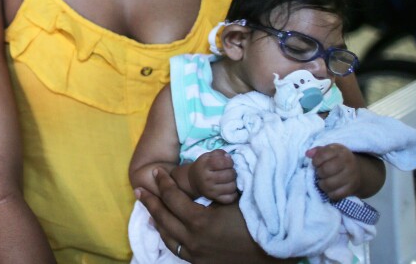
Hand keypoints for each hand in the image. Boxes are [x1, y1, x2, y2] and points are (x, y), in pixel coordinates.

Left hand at [141, 168, 282, 262]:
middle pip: (163, 218)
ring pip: (167, 238)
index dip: (163, 183)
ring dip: (156, 221)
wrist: (275, 256)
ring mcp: (196, 255)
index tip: (157, 172)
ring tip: (149, 210)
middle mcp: (193, 240)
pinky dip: (169, 237)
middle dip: (150, 202)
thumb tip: (210, 161)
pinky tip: (167, 230)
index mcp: (200, 222)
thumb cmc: (259, 222)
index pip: (172, 199)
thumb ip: (218, 184)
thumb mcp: (237, 198)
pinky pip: (178, 251)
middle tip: (140, 190)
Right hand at [190, 150, 237, 203]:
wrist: (193, 181)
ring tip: (229, 179)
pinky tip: (229, 188)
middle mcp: (207, 179)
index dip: (229, 161)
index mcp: (205, 166)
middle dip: (232, 171)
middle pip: (229, 175)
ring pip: (232, 187)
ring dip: (233, 182)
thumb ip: (219, 153)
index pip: (222, 162)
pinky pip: (230, 198)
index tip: (228, 162)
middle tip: (229, 171)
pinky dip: (233, 193)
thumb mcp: (207, 156)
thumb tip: (229, 157)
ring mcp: (211, 191)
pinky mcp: (215, 199)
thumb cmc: (203, 166)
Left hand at [306, 144, 359, 200]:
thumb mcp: (330, 151)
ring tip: (323, 181)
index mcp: (341, 152)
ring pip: (329, 184)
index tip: (316, 163)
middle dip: (319, 172)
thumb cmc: (338, 159)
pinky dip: (329, 193)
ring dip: (322, 184)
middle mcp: (348, 164)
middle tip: (320, 173)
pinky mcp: (351, 189)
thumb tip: (308, 154)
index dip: (316, 160)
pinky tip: (330, 188)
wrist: (357, 171)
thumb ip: (318, 151)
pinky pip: (335, 195)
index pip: (323, 155)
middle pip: (325, 170)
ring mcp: (351, 177)